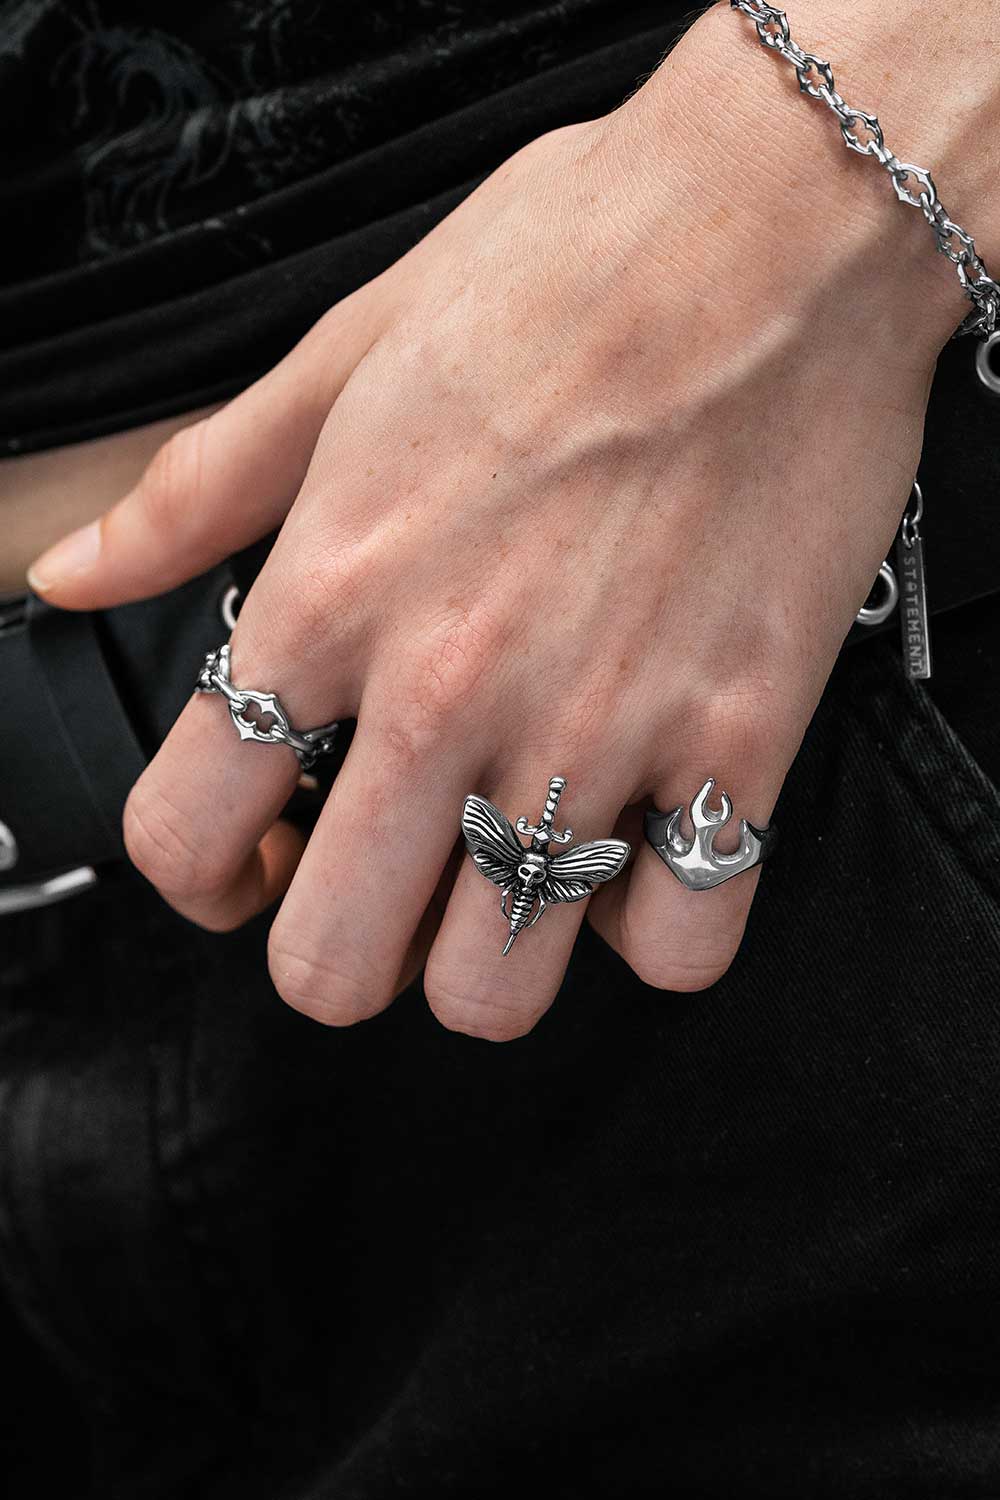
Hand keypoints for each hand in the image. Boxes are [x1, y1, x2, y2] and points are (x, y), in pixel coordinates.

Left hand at [29, 4, 963, 1037]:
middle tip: (378, 888)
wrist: (777, 228)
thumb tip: (80, 575)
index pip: (187, 836)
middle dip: (338, 952)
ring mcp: (597, 734)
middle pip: (331, 966)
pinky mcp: (740, 744)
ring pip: (497, 992)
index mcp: (330, 601)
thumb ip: (197, 492)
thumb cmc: (569, 267)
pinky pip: (681, 944)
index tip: (248, 862)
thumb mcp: (342, 357)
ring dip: (487, 958)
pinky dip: (651, 929)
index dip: (200, 881)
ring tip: (509, 875)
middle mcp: (446, 694)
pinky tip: (639, 852)